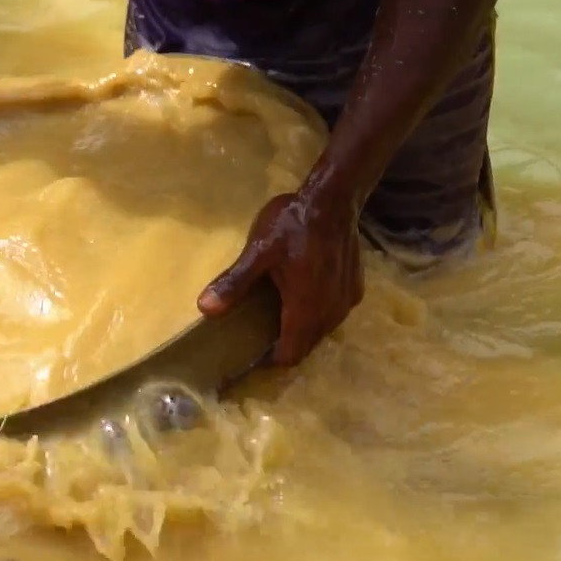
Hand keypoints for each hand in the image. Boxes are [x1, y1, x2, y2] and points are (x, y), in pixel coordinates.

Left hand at [197, 193, 363, 366]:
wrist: (333, 199)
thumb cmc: (292, 225)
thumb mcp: (258, 251)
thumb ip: (234, 282)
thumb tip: (205, 309)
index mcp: (305, 308)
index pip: (291, 354)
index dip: (272, 361)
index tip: (252, 356)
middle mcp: (330, 312)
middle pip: (307, 346)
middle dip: (285, 346)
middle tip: (259, 335)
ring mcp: (346, 301)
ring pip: (322, 331)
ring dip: (302, 331)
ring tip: (277, 317)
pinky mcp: (355, 289)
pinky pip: (334, 314)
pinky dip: (317, 314)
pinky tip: (301, 297)